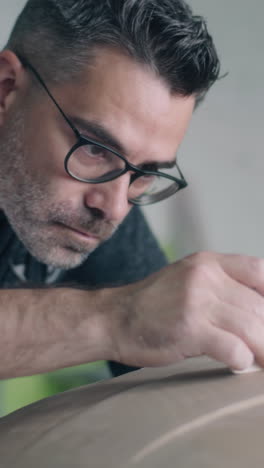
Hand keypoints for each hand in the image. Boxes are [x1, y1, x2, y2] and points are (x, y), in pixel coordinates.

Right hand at [109, 252, 263, 370]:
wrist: (113, 318)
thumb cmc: (153, 305)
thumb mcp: (188, 279)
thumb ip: (221, 287)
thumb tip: (257, 312)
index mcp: (208, 262)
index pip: (259, 271)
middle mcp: (205, 276)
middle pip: (259, 306)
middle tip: (263, 348)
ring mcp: (196, 301)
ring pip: (252, 327)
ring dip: (262, 350)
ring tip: (260, 360)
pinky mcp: (189, 328)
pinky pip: (233, 348)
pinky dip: (242, 360)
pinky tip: (237, 363)